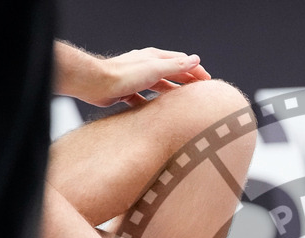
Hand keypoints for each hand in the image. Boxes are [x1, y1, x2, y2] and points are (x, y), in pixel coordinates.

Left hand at [55, 42, 211, 106]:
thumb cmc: (125, 75)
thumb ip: (177, 66)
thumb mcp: (156, 68)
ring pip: (158, 86)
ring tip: (181, 103)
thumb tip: (196, 59)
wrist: (97, 84)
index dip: (195, 70)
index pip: (180, 60)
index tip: (207, 80)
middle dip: (185, 81)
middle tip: (199, 92)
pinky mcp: (126, 92)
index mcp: (154, 57)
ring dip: (170, 93)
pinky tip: (156, 113)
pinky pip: (143, 99)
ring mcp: (136, 79)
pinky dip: (152, 104)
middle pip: (171, 73)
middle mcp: (145, 66)